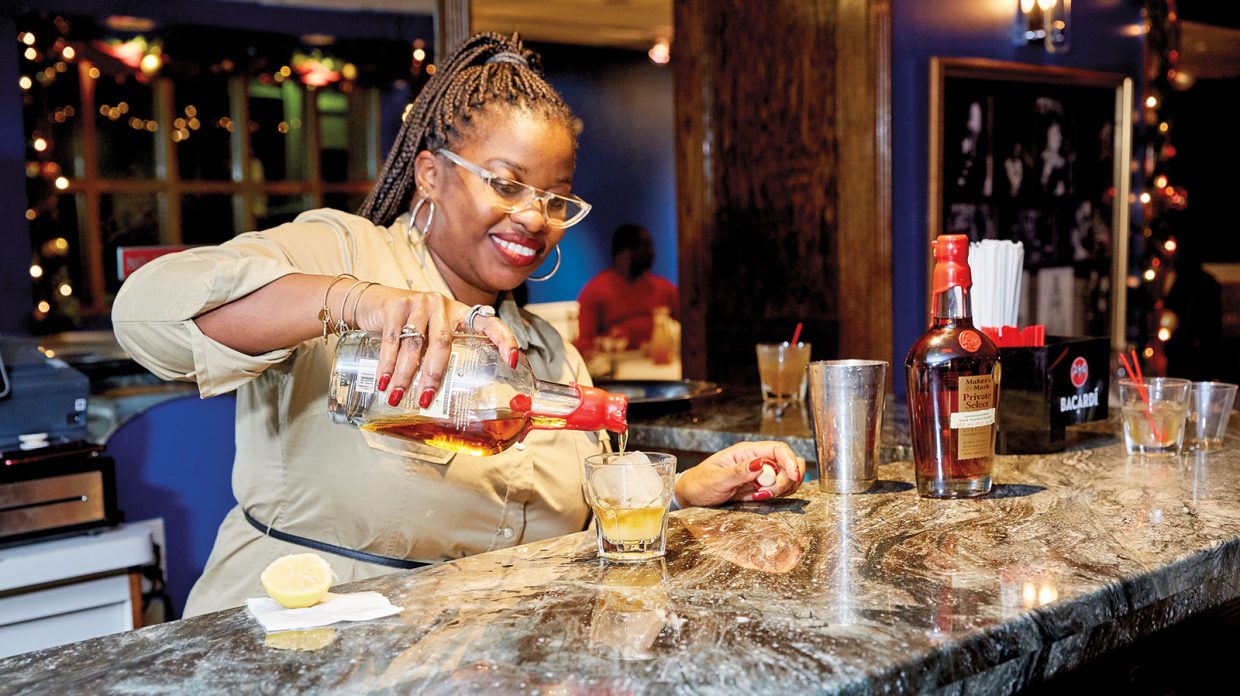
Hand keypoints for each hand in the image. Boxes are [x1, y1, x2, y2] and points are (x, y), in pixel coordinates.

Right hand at [351, 286, 518, 406]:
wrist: (372, 302)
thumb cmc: (409, 325)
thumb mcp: (431, 333)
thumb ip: (444, 353)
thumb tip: (455, 397)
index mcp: (460, 314)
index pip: (489, 323)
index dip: (504, 340)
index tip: (513, 362)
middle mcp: (442, 305)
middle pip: (443, 344)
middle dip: (433, 376)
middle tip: (426, 400)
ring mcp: (419, 302)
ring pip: (415, 345)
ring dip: (405, 375)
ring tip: (397, 396)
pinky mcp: (396, 305)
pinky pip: (393, 340)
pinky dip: (387, 364)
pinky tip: (384, 380)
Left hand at [674, 441, 803, 507]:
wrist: (691, 495)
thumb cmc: (699, 483)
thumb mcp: (716, 479)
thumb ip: (738, 472)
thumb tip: (759, 464)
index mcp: (746, 452)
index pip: (777, 449)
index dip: (790, 460)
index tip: (793, 476)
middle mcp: (755, 460)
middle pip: (786, 463)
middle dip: (786, 479)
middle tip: (769, 492)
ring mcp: (758, 473)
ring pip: (785, 477)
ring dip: (781, 488)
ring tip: (760, 496)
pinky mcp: (758, 486)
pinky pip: (777, 488)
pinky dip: (776, 494)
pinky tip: (760, 498)